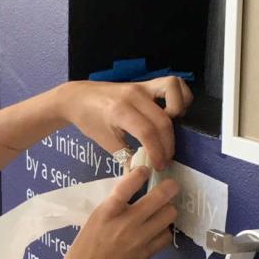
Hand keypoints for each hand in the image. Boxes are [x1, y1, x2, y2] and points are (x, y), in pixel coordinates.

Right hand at [48, 166, 178, 258]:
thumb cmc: (80, 255)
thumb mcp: (91, 224)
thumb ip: (111, 209)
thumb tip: (131, 193)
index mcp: (105, 213)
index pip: (127, 184)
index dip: (140, 172)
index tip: (144, 169)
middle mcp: (125, 224)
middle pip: (160, 197)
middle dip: (168, 187)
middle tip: (168, 186)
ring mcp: (138, 240)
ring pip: (169, 214)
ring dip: (167, 209)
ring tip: (160, 211)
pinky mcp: (146, 255)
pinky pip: (166, 236)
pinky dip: (164, 231)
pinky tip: (156, 231)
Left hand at [56, 77, 192, 170]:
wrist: (78, 97)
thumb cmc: (89, 120)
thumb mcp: (104, 141)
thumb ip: (124, 157)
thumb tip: (138, 175)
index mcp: (120, 111)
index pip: (147, 132)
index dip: (157, 152)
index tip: (158, 166)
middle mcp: (134, 95)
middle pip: (162, 119)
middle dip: (167, 144)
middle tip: (163, 159)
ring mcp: (142, 86)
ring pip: (173, 90)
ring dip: (179, 111)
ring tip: (170, 130)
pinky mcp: (147, 84)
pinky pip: (173, 83)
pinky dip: (180, 96)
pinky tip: (173, 113)